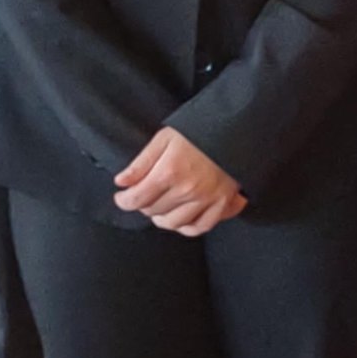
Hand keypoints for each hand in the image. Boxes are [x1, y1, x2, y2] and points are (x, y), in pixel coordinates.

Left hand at [113, 126, 246, 235]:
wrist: (235, 131)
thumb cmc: (199, 132)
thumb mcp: (164, 138)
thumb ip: (141, 162)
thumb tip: (121, 182)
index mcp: (169, 171)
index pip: (136, 199)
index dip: (123, 200)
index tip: (122, 197)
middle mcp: (187, 190)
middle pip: (152, 211)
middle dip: (142, 204)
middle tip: (143, 194)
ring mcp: (206, 199)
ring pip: (173, 223)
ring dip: (161, 217)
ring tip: (159, 206)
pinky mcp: (221, 204)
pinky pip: (199, 227)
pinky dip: (186, 227)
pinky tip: (180, 218)